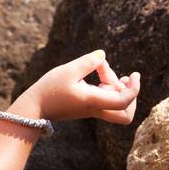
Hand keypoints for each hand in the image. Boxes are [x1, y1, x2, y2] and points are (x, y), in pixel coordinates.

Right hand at [15, 50, 139, 125]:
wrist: (34, 107)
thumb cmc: (49, 89)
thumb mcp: (68, 71)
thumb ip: (87, 62)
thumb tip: (103, 55)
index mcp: (93, 101)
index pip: (124, 102)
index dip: (134, 89)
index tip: (134, 75)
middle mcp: (95, 108)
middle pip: (125, 114)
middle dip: (131, 97)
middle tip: (124, 80)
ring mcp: (91, 109)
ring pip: (115, 102)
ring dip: (115, 85)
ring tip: (101, 68)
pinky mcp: (86, 106)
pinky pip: (104, 98)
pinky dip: (105, 85)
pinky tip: (97, 73)